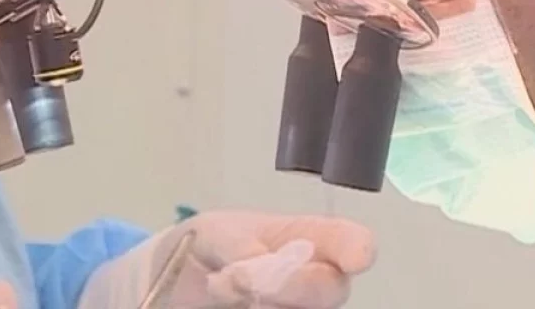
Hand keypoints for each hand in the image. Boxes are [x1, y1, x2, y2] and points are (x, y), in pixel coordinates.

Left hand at [80, 210, 376, 307]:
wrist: (176, 281)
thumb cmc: (209, 243)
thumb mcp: (216, 232)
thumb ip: (241, 247)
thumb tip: (259, 269)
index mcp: (312, 239)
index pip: (352, 242)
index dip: (358, 249)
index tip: (355, 259)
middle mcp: (315, 280)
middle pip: (331, 290)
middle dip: (294, 284)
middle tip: (244, 279)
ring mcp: (297, 308)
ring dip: (264, 302)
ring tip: (221, 287)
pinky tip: (226, 302)